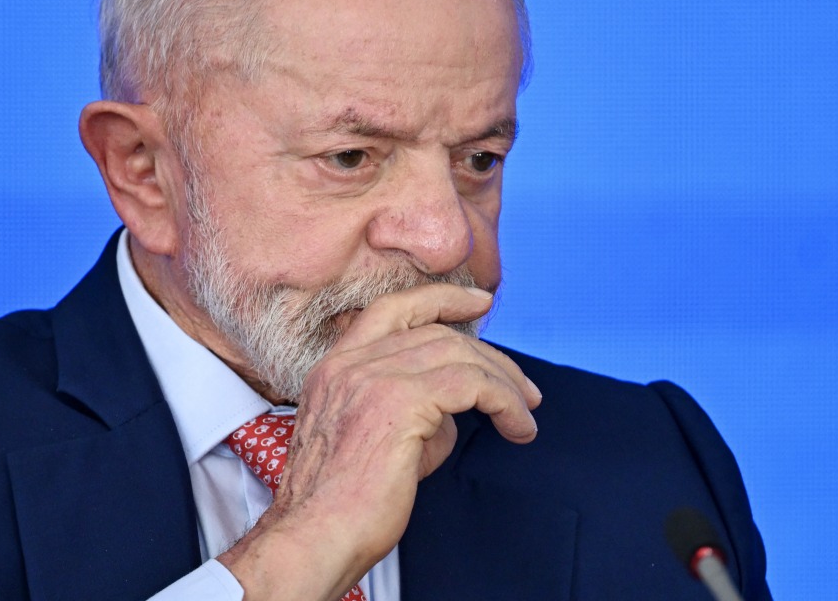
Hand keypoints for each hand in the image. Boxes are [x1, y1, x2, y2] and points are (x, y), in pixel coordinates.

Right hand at [218, 283, 540, 600]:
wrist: (313, 539)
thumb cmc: (339, 508)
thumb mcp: (372, 442)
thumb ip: (411, 413)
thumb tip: (451, 414)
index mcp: (335, 368)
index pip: (392, 310)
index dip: (440, 299)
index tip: (479, 302)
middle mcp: (349, 365)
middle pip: (438, 333)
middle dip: (491, 357)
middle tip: (523, 389)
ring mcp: (370, 379)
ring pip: (459, 354)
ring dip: (504, 383)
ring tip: (524, 413)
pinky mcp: (398, 403)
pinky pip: (470, 384)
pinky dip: (504, 402)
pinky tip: (516, 427)